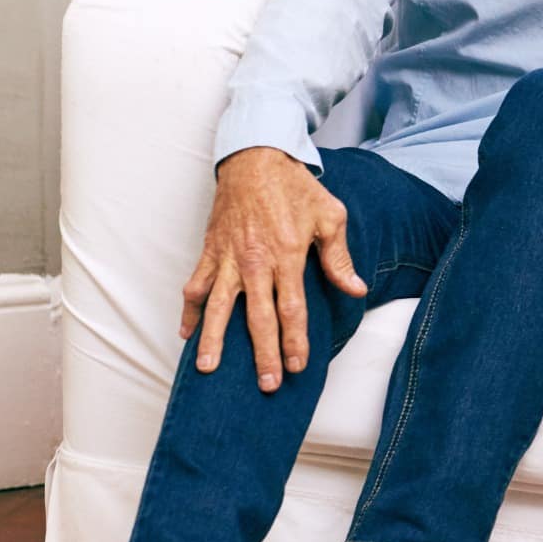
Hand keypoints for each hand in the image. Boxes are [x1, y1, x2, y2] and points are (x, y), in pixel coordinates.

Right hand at [181, 147, 365, 391]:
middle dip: (262, 353)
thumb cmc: (295, 188)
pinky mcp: (210, 251)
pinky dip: (189, 310)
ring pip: (217, 306)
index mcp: (286, 255)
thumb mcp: (330, 216)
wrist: (255, 158)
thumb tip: (356, 289)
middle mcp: (254, 262)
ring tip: (208, 368)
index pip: (292, 308)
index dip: (295, 340)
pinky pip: (195, 285)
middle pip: (257, 317)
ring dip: (214, 339)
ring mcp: (228, 258)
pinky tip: (186, 333)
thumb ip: (339, 258)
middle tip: (266, 383)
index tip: (298, 365)